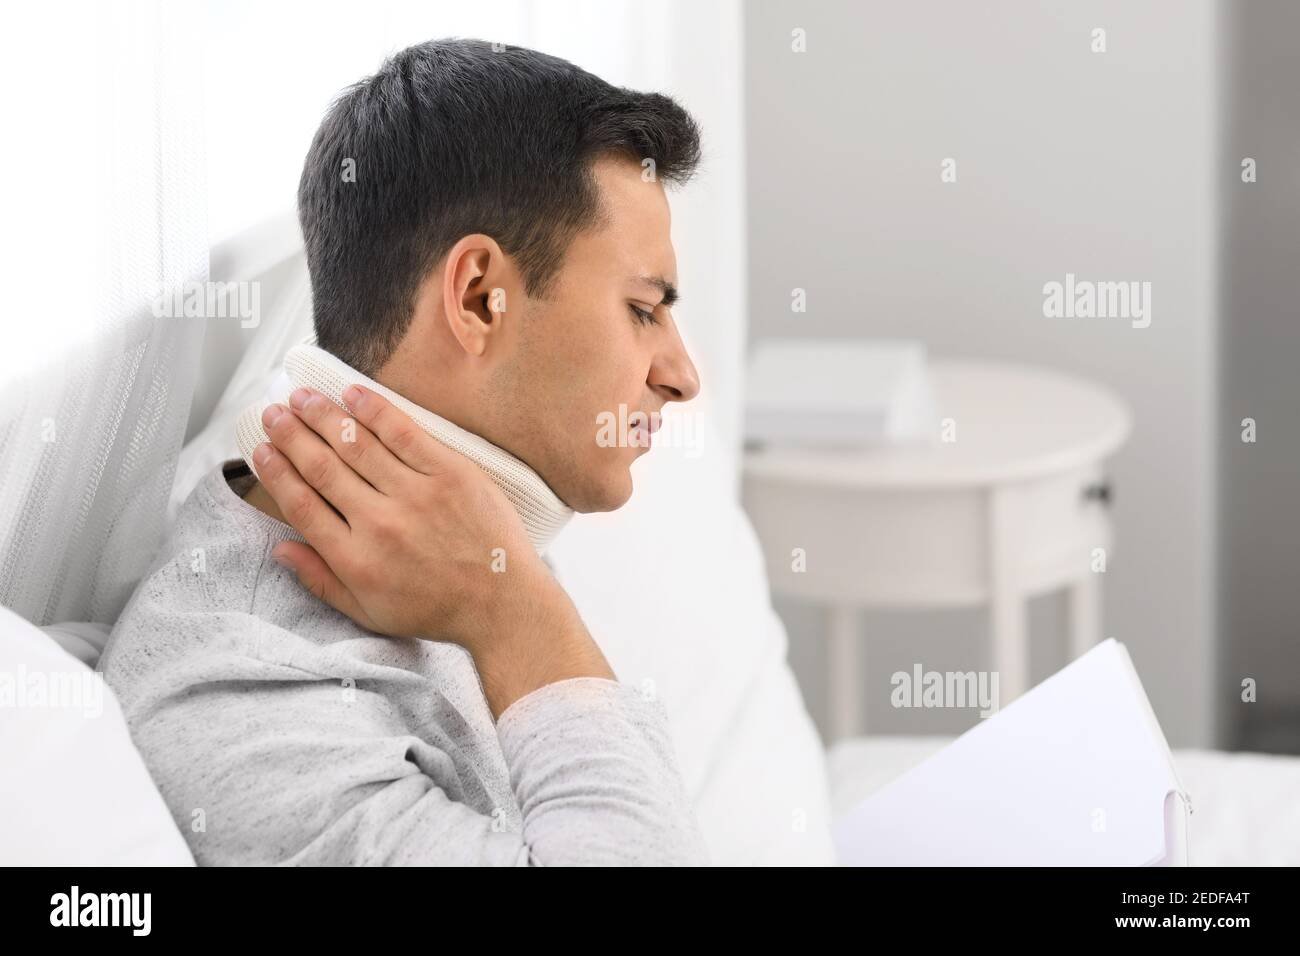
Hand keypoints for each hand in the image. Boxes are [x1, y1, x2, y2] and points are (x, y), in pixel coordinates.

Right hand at [252, 384, 547, 652]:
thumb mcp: (370, 613)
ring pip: (356, 444)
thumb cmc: (439, 609)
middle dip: (291, 435)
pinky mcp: (450, 474)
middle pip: (321, 467)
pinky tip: (352, 392)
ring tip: (302, 396)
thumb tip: (281, 550)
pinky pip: (405, 433)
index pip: (301, 505)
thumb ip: (321, 581)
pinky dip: (375, 410)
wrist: (502, 604)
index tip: (259, 450)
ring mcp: (416, 495)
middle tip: (273, 412)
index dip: (275, 473)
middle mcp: (379, 523)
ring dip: (323, 415)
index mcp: (355, 558)